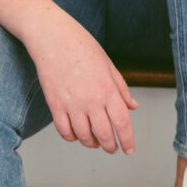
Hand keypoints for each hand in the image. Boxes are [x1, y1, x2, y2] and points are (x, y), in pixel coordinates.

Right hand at [27, 11, 138, 153]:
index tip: (129, 149)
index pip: (122, 123)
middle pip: (104, 134)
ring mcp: (71, 104)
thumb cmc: (82, 47)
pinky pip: (64, 131)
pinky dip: (72, 137)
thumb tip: (133, 106)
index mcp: (107, 89)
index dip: (128, 140)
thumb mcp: (108, 65)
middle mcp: (91, 100)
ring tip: (95, 142)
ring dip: (92, 143)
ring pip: (84, 137)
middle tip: (113, 148)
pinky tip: (77, 134)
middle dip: (110, 146)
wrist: (53, 37)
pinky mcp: (54, 105)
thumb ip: (121, 89)